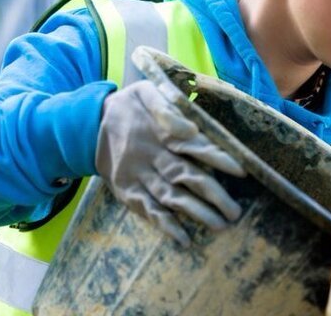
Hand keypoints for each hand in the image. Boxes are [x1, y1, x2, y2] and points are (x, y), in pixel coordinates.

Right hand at [96, 79, 246, 244]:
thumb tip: (190, 129)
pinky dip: (165, 225)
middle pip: (186, 177)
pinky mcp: (127, 191)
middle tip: (235, 212)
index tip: (240, 171)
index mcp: (160, 132)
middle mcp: (151, 156)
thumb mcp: (144, 92)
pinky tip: (184, 238)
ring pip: (170, 197)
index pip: (194, 146)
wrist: (90, 123)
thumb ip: (166, 105)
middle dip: (213, 195)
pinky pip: (147, 210)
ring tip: (219, 225)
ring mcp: (138, 176)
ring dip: (195, 212)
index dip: (217, 158)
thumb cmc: (129, 106)